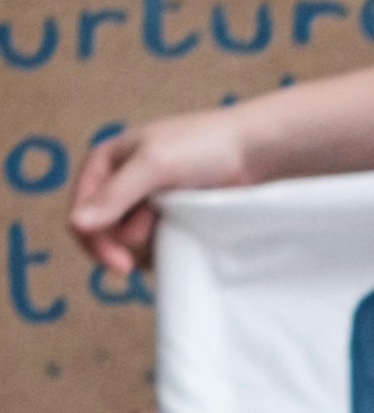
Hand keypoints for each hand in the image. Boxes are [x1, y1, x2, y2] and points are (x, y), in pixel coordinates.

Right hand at [70, 107, 264, 280]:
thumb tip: (77, 224)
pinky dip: (163, 245)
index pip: (81, 212)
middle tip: (153, 237)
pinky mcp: (171, 214)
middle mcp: (121, 181)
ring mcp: (147, 200)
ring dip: (147, 243)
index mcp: (106, 161)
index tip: (122, 265)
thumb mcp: (155, 165)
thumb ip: (116, 195)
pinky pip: (154, 242)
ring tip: (174, 222)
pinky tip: (182, 234)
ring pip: (129, 241)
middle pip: (102, 231)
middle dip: (124, 241)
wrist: (256, 150)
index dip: (95, 241)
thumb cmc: (205, 146)